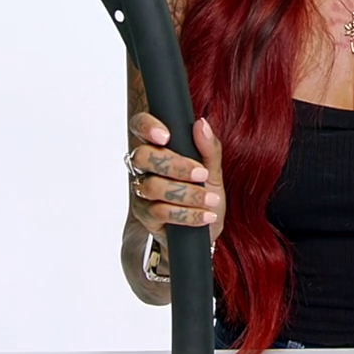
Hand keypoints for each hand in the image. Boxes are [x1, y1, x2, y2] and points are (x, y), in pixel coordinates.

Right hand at [127, 114, 225, 248]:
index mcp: (158, 147)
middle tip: (200, 173)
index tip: (166, 136)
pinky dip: (187, 214)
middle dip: (174, 165)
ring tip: (210, 199)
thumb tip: (202, 124)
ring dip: (186, 193)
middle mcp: (144, 167)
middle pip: (142, 156)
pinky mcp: (145, 215)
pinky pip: (160, 211)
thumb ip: (209, 147)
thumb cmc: (206, 192)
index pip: (139, 126)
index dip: (146, 127)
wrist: (206, 229)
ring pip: (153, 186)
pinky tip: (205, 215)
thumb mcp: (214, 169)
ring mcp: (142, 191)